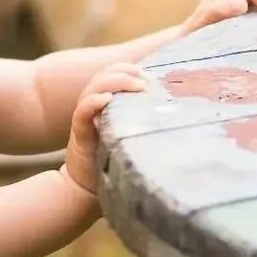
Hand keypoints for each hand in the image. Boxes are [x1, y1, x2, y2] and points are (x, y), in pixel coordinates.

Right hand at [65, 63, 145, 197]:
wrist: (87, 187)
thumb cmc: (114, 160)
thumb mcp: (132, 135)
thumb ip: (145, 119)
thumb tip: (177, 110)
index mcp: (105, 102)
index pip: (113, 74)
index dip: (128, 69)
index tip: (150, 74)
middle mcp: (93, 106)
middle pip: (103, 76)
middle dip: (125, 72)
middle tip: (146, 79)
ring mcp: (85, 119)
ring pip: (93, 89)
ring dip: (115, 81)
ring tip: (136, 84)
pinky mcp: (79, 134)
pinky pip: (82, 112)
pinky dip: (93, 103)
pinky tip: (106, 99)